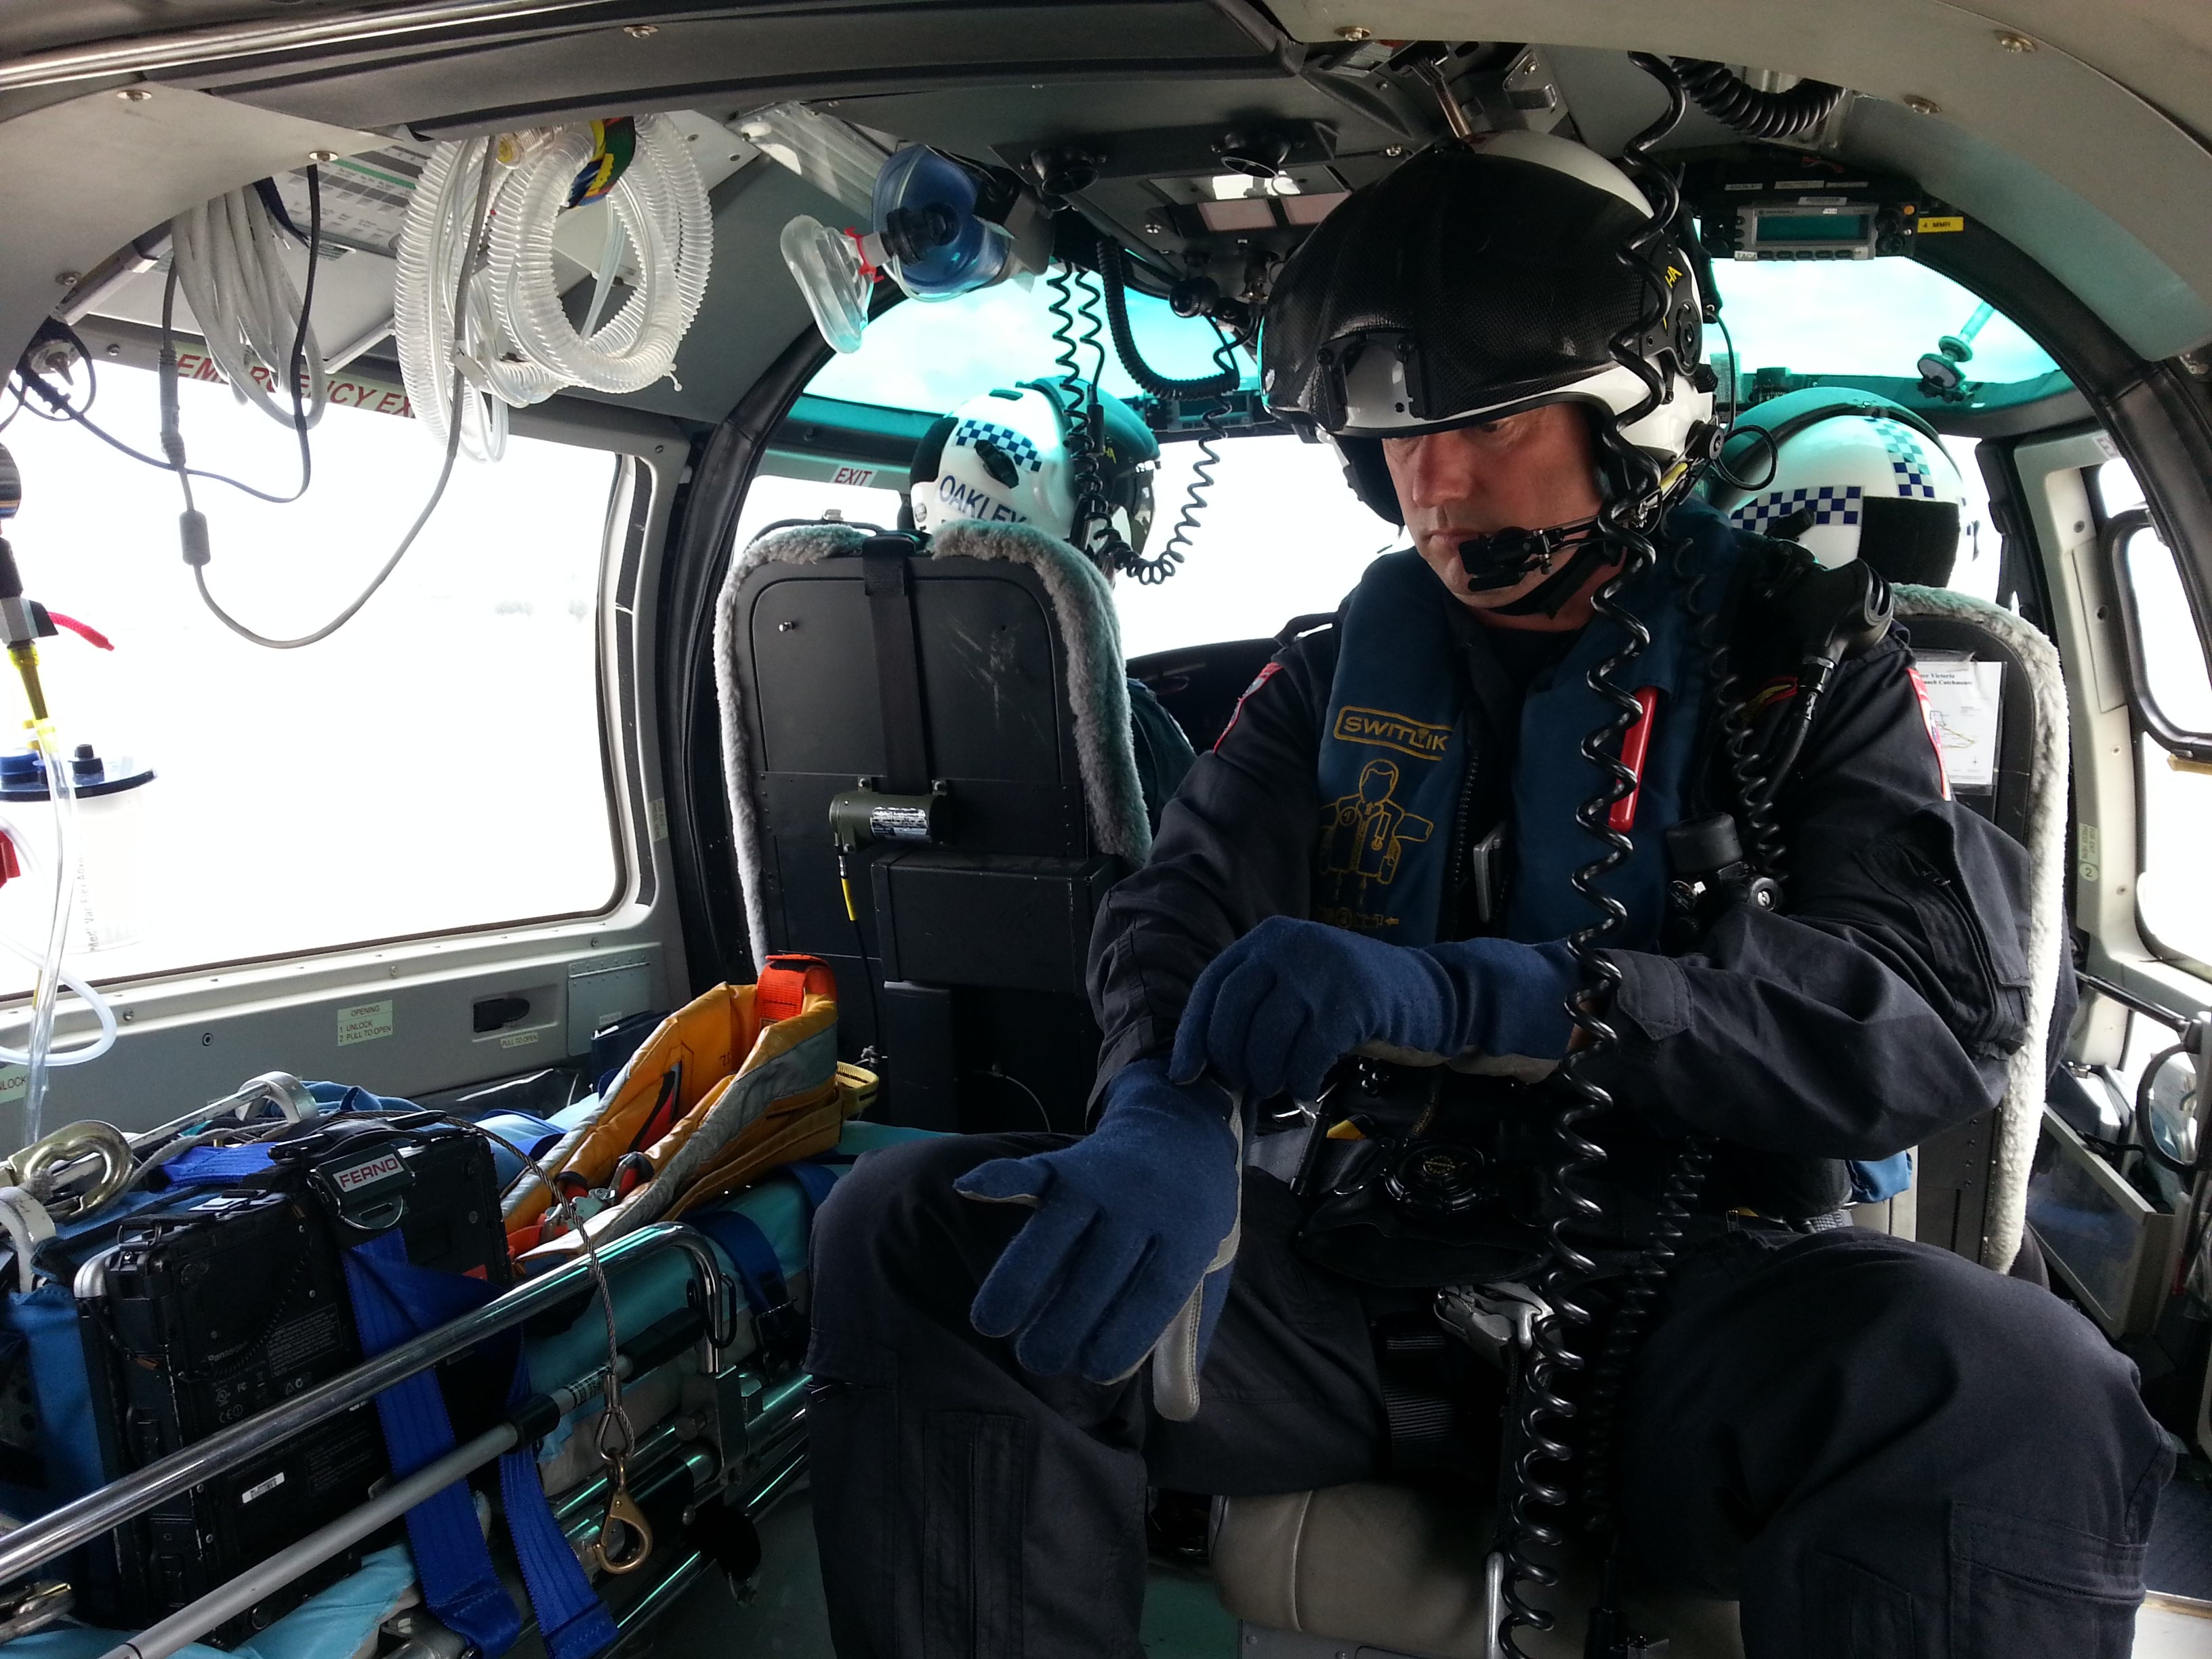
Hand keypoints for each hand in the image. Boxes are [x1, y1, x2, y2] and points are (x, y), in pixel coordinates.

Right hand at [955, 1060, 1239, 1389]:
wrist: (1183, 1130)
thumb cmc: (1192, 1218)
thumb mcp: (1205, 1273)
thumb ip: (1186, 1341)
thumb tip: (1180, 1414)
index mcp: (1185, 1239)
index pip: (1152, 1298)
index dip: (1122, 1339)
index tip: (1093, 1372)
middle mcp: (1143, 1208)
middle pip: (1096, 1275)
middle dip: (1062, 1324)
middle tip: (1036, 1361)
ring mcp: (1102, 1181)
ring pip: (1054, 1233)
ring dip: (1019, 1280)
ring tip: (991, 1325)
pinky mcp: (1069, 1162)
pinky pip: (1033, 1171)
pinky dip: (1001, 1179)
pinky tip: (969, 1189)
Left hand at [1169, 916, 1580, 1099]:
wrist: (1431, 993)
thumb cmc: (1353, 1000)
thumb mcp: (1299, 984)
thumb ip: (1257, 1003)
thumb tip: (1200, 1057)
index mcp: (1269, 937)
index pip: (1213, 988)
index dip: (1193, 1035)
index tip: (1185, 1074)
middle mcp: (1289, 945)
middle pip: (1233, 1016)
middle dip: (1232, 1061)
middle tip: (1248, 1083)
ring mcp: (1321, 970)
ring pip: (1267, 1040)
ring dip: (1267, 1075)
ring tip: (1281, 1083)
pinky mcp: (1351, 1001)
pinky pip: (1306, 1054)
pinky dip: (1299, 1080)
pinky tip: (1305, 1087)